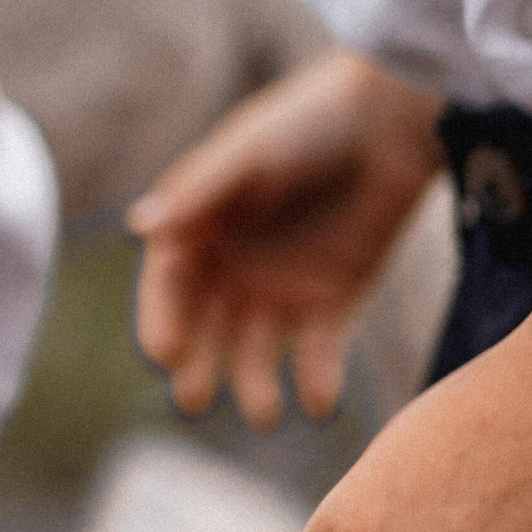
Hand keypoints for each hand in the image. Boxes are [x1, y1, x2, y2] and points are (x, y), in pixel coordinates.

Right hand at [129, 51, 442, 428]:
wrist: (391, 118)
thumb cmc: (309, 122)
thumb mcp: (249, 154)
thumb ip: (200, 192)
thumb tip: (140, 227)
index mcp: (198, 229)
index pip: (169, 286)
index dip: (163, 319)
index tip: (165, 352)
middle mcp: (231, 266)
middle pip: (205, 329)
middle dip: (199, 366)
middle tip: (196, 399)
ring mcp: (280, 288)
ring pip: (255, 351)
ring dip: (254, 384)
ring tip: (266, 412)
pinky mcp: (333, 302)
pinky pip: (317, 354)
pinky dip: (316, 380)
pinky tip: (319, 400)